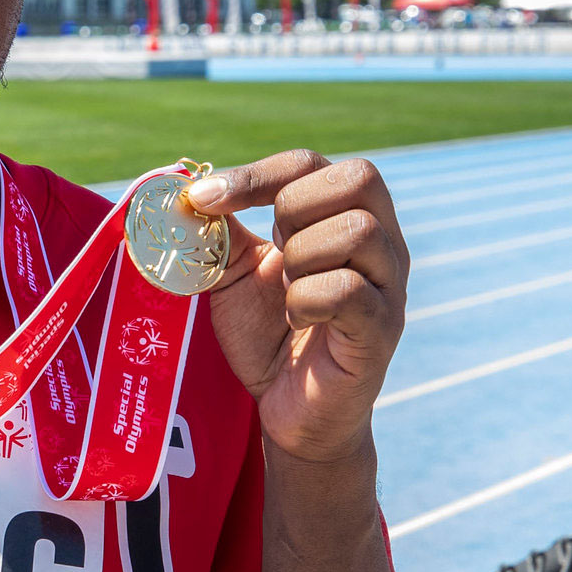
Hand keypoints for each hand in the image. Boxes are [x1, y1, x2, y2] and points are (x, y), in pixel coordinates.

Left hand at [185, 150, 408, 464]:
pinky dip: (307, 300)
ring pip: (357, 231)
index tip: (203, 199)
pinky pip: (348, 290)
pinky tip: (296, 319)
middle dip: (293, 207)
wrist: (288, 409)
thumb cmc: (266, 332)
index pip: (311, 162)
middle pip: (358, 177)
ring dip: (301, 257)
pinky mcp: (381, 329)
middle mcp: (381, 242)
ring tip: (285, 292)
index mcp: (342, 217)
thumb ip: (220, 229)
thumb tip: (183, 193)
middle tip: (271, 251)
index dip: (256, 173)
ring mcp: (389, 285)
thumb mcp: (235, 270)